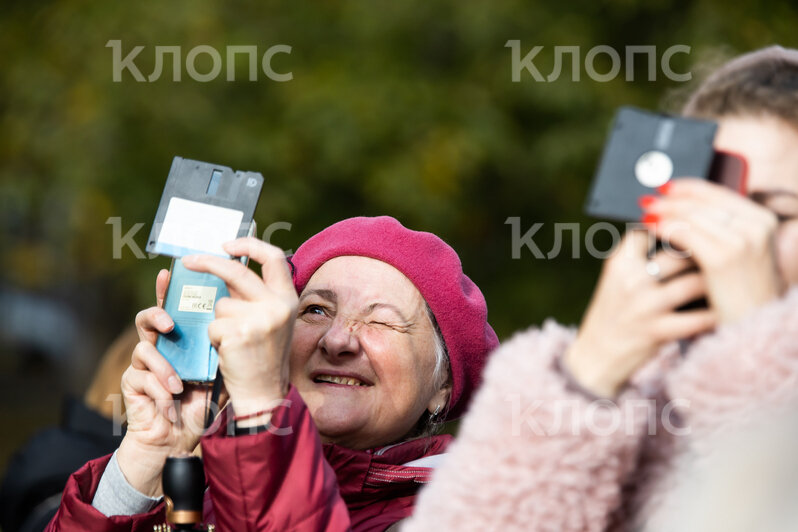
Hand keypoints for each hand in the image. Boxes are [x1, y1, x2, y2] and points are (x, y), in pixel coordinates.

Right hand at [117, 269, 211, 496]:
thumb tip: (239, 327)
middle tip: (169, 324)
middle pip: (147, 319)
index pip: (173, 309)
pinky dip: (160, 393)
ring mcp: (142, 364)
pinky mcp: (132, 383)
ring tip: (179, 385)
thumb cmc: (200, 405)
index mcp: (179, 341)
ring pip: (143, 349)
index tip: (168, 273)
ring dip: (164, 368)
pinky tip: (171, 406)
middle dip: (156, 315)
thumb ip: (224, 353)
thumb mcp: (218, 376)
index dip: (167, 291)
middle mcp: (159, 347)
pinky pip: (142, 379)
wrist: (178, 440)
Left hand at [182, 238, 297, 426]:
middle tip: (188, 261)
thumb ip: (254, 295)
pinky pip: (213, 325)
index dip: (250, 244)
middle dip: (207, 262)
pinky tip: (228, 352)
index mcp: (288, 299)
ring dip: (218, 321)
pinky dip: (213, 339)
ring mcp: (259, 319)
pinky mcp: (238, 334)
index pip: (273, 257)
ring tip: (233, 342)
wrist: (264, 394)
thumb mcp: (270, 321)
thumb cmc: (263, 357)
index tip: (228, 244)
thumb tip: (228, 263)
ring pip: (220, 304)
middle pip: (236, 271)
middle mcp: (277, 306)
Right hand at [564, 230, 716, 397]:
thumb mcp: (616, 279)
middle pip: (679, 252)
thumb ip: (640, 258)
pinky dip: (714, 313)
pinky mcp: (657, 330)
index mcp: (619, 262)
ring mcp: (644, 305)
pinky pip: (699, 318)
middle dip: (703, 254)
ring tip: (725, 280)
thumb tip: (683, 234)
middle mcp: (630, 280)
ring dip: (714, 282)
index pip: (652, 230)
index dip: (674, 229)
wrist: (596, 356)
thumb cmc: (612, 313)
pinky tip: (723, 308)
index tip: (690, 231)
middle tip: (719, 254)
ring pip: (694, 281)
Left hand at [643, 178, 783, 323]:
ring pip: (692, 216)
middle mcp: (755, 227)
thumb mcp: (742, 255)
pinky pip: (686, 234)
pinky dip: (666, 228)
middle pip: (703, 202)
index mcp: (762, 220)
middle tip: (649, 198)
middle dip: (672, 199)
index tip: (667, 186)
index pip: (719, 193)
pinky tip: (651, 228)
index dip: (689, 188)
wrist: (752, 328)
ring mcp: (740, 242)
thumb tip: (687, 207)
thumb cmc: (741, 292)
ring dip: (666, 212)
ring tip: (647, 212)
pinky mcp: (722, 259)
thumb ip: (724, 230)